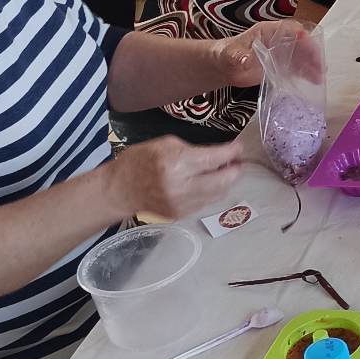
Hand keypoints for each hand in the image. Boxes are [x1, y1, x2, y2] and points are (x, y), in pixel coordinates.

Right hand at [108, 136, 242, 222]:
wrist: (120, 189)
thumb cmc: (140, 160)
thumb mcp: (166, 144)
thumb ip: (194, 150)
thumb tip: (219, 155)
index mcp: (177, 163)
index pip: (214, 159)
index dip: (232, 153)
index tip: (239, 148)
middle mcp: (181, 186)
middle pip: (223, 181)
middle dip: (235, 170)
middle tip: (237, 162)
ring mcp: (181, 203)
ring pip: (217, 194)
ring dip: (226, 182)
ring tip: (226, 172)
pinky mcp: (180, 214)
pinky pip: (205, 202)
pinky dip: (211, 192)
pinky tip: (209, 183)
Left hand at [216, 21, 315, 90]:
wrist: (224, 66)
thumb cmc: (226, 54)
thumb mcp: (229, 54)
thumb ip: (237, 56)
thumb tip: (245, 60)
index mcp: (267, 31)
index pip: (287, 28)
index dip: (299, 34)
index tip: (307, 42)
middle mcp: (278, 41)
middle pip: (300, 42)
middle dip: (312, 52)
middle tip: (320, 64)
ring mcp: (281, 54)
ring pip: (302, 56)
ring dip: (312, 64)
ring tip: (320, 76)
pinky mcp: (281, 66)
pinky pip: (298, 68)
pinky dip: (306, 74)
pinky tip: (314, 81)